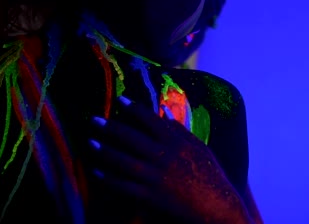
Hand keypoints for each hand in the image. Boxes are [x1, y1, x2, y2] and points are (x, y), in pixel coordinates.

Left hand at [88, 96, 246, 222]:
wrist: (217, 208)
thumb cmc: (211, 176)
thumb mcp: (200, 148)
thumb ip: (180, 130)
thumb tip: (165, 112)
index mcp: (177, 143)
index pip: (151, 120)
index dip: (134, 109)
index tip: (120, 101)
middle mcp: (165, 157)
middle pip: (132, 139)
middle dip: (111, 128)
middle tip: (93, 119)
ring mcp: (156, 177)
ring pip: (125, 161)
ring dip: (105, 151)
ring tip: (90, 142)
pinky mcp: (151, 196)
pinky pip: (125, 186)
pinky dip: (109, 179)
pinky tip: (96, 172)